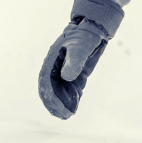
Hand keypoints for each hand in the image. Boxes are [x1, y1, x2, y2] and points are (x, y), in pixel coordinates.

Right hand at [38, 0, 124, 119]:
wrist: (95, 27)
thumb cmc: (85, 34)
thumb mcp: (80, 46)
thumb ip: (74, 61)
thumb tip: (67, 77)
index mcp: (52, 60)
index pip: (47, 82)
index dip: (51, 97)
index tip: (58, 108)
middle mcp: (56, 67)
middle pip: (51, 89)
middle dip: (55, 103)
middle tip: (62, 116)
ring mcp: (66, 70)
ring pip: (61, 90)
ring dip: (62, 103)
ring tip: (67, 115)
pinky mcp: (76, 72)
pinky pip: (71, 87)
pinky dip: (72, 98)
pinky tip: (74, 107)